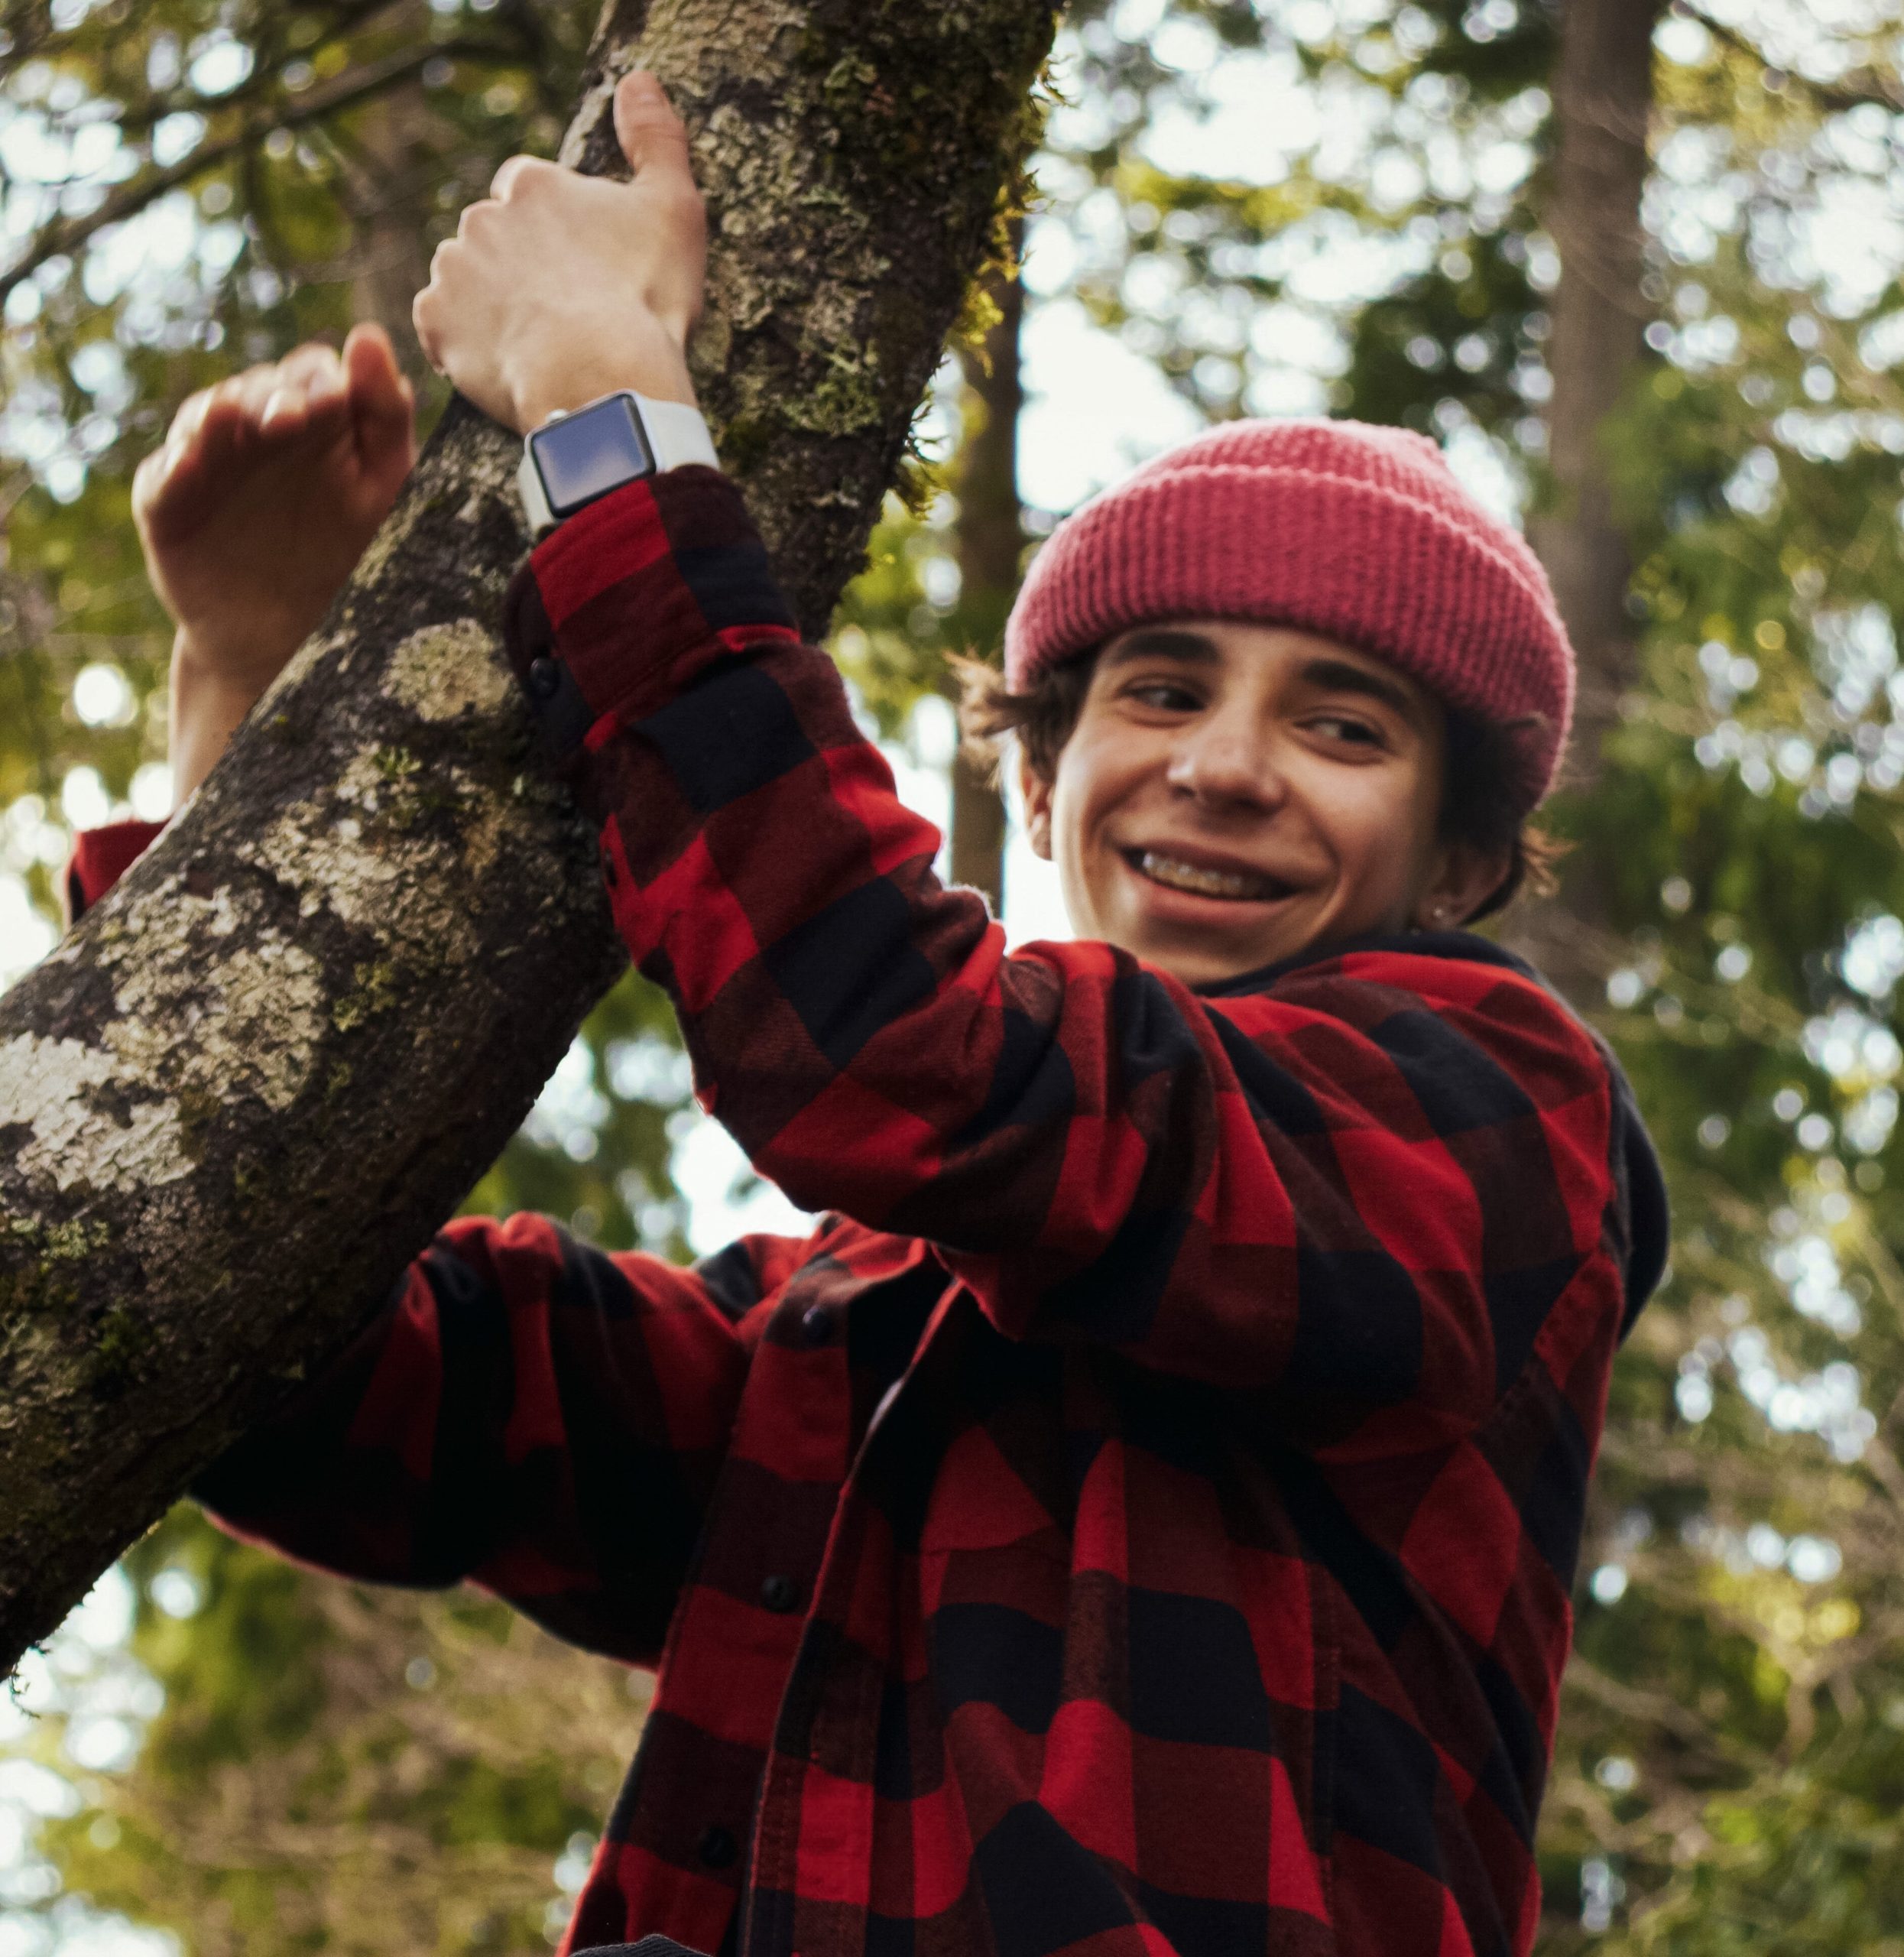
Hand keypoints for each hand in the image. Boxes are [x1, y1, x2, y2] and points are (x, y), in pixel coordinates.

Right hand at [133, 323, 416, 805]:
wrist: (292, 637)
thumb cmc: (349, 553)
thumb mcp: (383, 487)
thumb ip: (385, 415)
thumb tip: (370, 338)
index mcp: (313, 419)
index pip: (313, 374)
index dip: (320, 380)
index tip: (336, 398)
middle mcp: (255, 428)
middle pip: (257, 390)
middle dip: (272, 398)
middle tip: (291, 418)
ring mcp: (206, 461)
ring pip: (204, 419)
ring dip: (217, 417)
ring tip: (231, 417)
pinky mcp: (166, 502)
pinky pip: (162, 477)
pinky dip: (173, 467)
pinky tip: (188, 465)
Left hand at [413, 70, 706, 434]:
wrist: (602, 383)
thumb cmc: (645, 299)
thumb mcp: (675, 209)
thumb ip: (657, 139)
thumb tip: (640, 81)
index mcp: (533, 185)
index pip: (531, 191)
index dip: (559, 230)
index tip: (586, 268)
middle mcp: (481, 218)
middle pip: (497, 236)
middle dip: (523, 265)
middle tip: (568, 311)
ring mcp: (453, 272)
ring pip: (467, 279)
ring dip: (493, 301)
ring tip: (540, 342)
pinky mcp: (436, 325)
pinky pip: (442, 327)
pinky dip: (467, 343)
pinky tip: (508, 361)